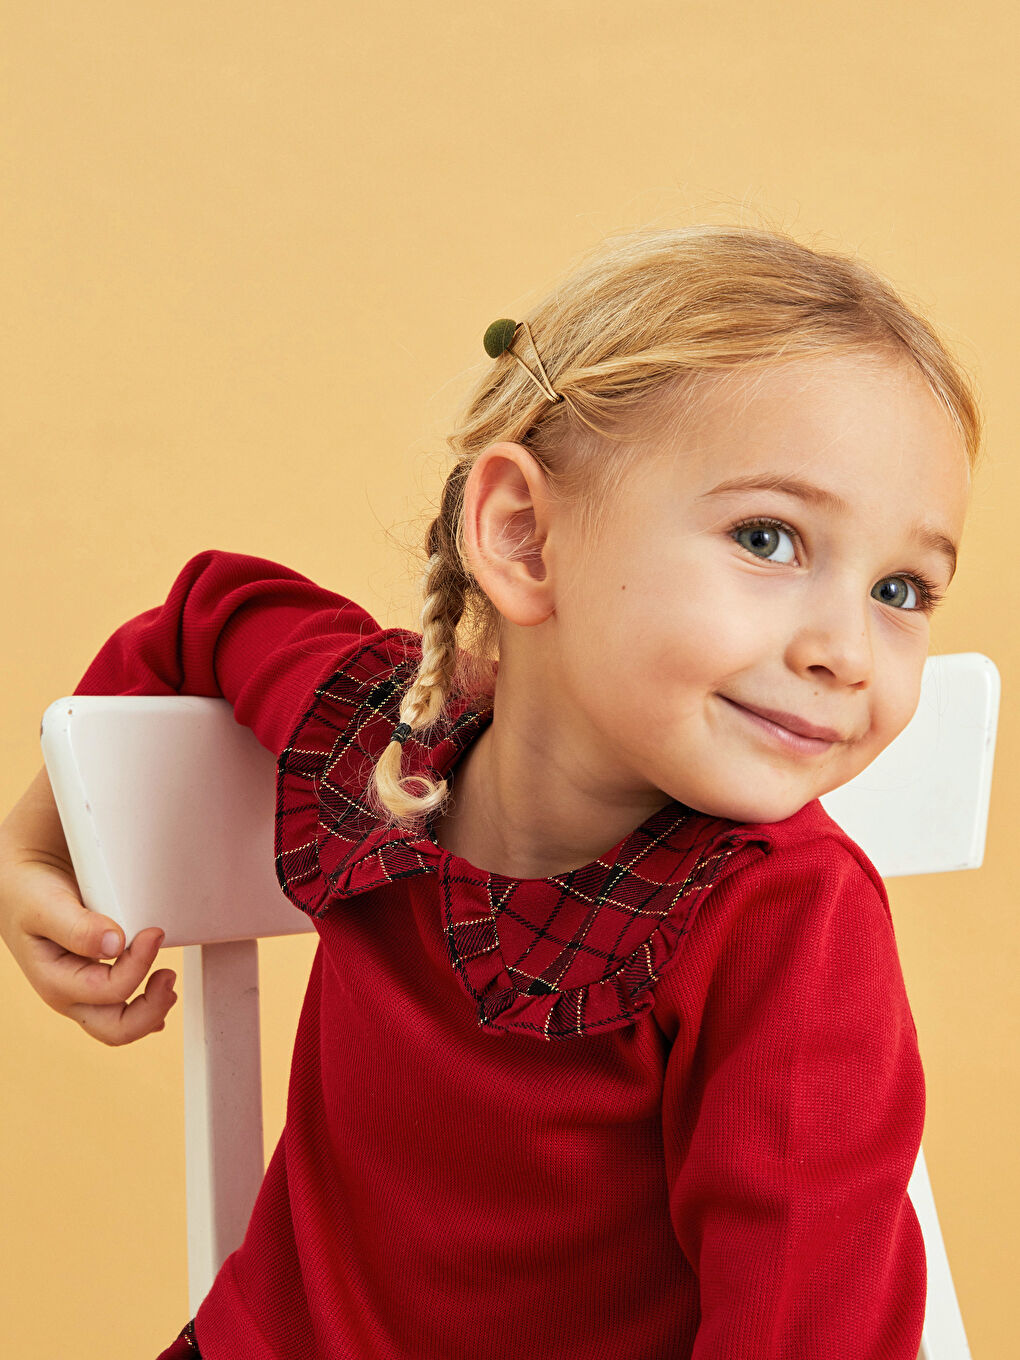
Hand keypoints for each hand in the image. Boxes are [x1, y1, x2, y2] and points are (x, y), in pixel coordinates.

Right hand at [0, 766, 176, 1044]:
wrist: (24, 882)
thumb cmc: (29, 894)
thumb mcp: (45, 905)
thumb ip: (77, 926)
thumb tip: (116, 944)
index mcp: (55, 981)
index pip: (108, 990)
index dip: (138, 965)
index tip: (153, 933)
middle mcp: (70, 994)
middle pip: (115, 1028)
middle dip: (150, 1010)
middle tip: (168, 975)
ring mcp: (85, 991)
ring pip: (122, 1024)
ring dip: (152, 1008)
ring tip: (167, 978)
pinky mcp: (98, 980)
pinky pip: (123, 1007)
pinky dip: (147, 1004)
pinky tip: (158, 990)